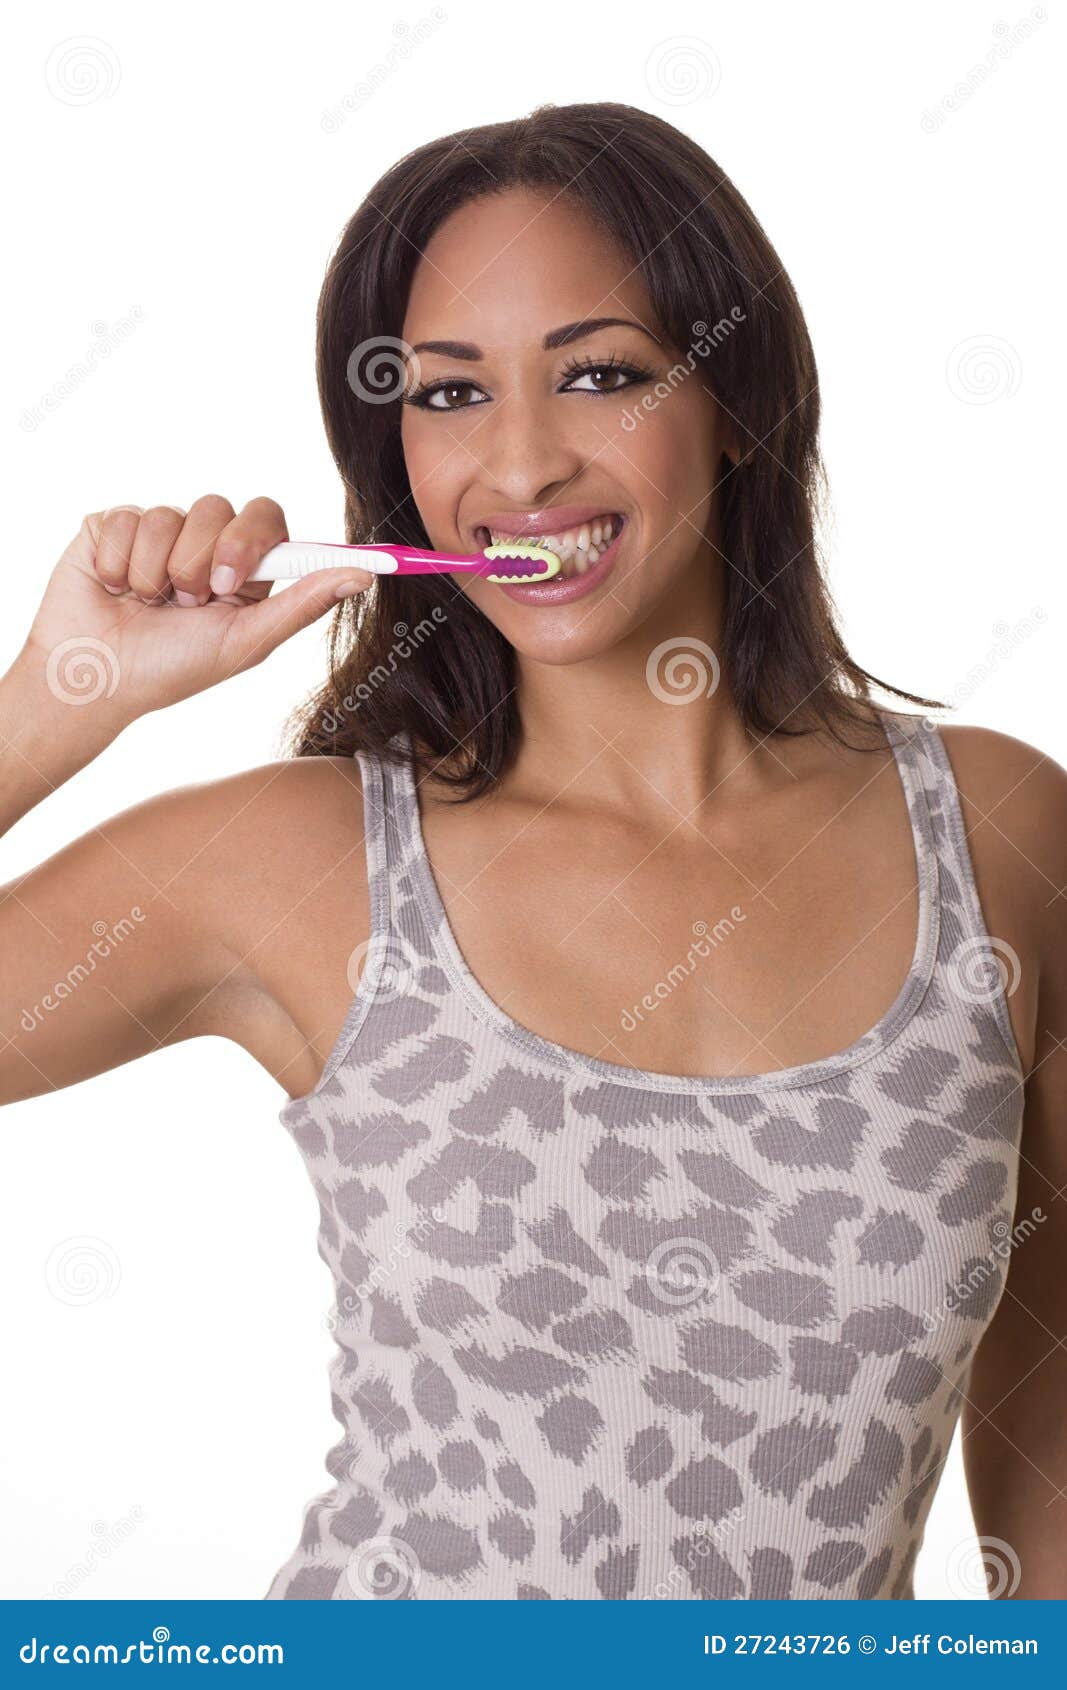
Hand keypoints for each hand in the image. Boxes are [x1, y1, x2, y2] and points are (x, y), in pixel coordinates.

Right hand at [19, 495, 374, 728]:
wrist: (96, 678)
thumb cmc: (173, 669)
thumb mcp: (246, 642)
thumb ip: (303, 604)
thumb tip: (362, 577)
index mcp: (244, 569)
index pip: (267, 518)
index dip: (251, 542)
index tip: (231, 583)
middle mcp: (204, 543)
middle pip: (219, 508)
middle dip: (200, 562)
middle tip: (186, 603)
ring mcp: (159, 530)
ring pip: (170, 513)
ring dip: (156, 572)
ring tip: (146, 604)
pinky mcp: (114, 525)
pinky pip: (127, 517)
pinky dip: (120, 565)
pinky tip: (114, 590)